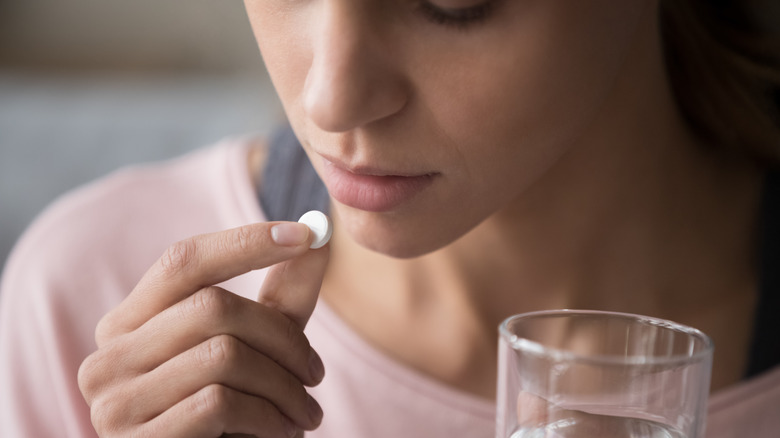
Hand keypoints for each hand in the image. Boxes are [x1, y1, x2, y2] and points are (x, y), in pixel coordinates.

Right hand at [78, 222, 328, 436]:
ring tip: (304, 412)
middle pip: (212, 307)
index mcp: (131, 322)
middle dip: (283, 338)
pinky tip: (280, 431)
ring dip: (283, 386)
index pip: (183, 260)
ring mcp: (115, 401)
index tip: (307, 234)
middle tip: (316, 372)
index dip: (245, 242)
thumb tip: (320, 233)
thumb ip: (283, 294)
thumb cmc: (234, 412)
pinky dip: (267, 417)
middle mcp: (110, 355)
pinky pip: (218, 404)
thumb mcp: (261, 347)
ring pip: (222, 356)